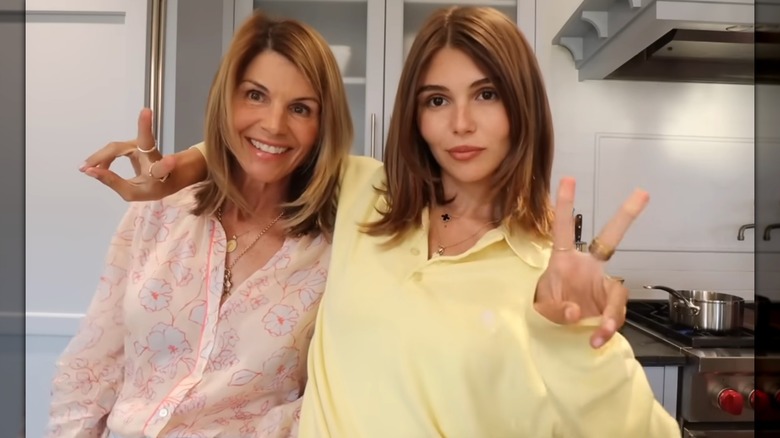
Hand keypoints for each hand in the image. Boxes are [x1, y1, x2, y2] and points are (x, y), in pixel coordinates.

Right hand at [79, 108, 176, 200]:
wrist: (168, 177)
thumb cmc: (153, 186)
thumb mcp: (133, 192)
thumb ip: (113, 182)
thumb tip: (90, 171)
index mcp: (157, 172)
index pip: (159, 166)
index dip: (161, 159)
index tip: (154, 127)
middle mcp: (151, 154)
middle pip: (124, 149)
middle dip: (105, 156)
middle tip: (85, 167)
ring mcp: (142, 145)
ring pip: (116, 148)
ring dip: (100, 158)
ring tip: (88, 169)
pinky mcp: (136, 142)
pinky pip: (115, 148)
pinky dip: (104, 156)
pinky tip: (97, 166)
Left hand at [534, 177, 648, 348]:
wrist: (555, 331)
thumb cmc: (544, 308)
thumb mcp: (540, 309)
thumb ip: (554, 310)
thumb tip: (575, 311)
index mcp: (563, 260)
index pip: (564, 229)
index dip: (567, 205)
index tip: (569, 179)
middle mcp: (587, 267)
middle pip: (610, 239)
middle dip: (626, 216)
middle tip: (642, 192)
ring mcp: (601, 284)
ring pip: (618, 292)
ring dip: (611, 314)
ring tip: (600, 332)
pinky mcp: (609, 304)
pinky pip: (615, 315)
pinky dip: (608, 328)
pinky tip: (597, 339)